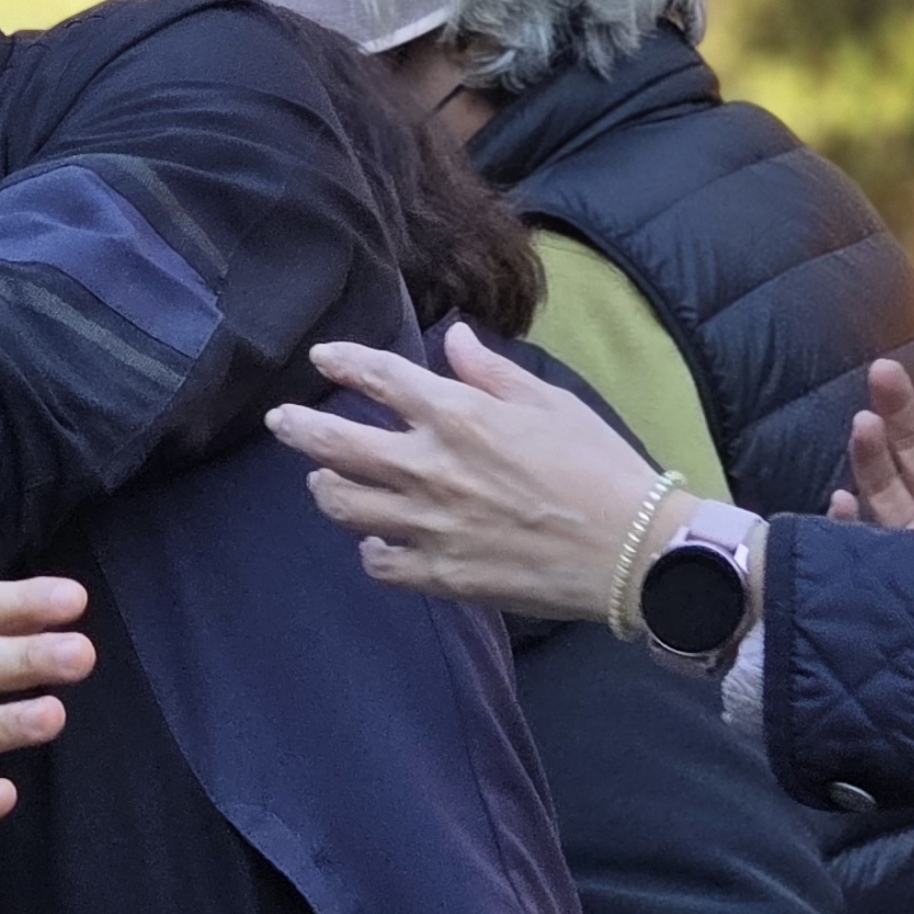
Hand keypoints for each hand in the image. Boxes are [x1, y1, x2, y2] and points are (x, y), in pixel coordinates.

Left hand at [268, 323, 672, 621]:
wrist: (632, 549)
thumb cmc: (599, 466)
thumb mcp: (550, 402)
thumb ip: (490, 372)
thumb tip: (454, 337)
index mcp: (458, 415)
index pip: (378, 377)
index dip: (342, 362)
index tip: (323, 358)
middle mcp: (430, 467)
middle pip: (334, 443)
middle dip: (298, 427)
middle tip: (281, 421)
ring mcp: (429, 525)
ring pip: (344, 504)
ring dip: (326, 487)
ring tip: (324, 481)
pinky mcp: (441, 575)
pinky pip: (379, 563)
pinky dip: (370, 549)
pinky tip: (375, 542)